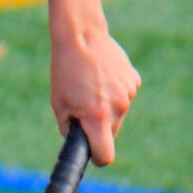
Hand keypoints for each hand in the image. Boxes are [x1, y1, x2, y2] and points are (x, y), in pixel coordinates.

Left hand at [51, 20, 140, 164]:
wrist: (81, 35)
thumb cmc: (65, 70)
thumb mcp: (59, 103)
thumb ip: (69, 127)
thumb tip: (77, 139)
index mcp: (98, 118)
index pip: (106, 155)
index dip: (98, 158)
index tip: (93, 155)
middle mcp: (118, 108)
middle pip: (112, 133)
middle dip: (100, 127)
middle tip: (84, 108)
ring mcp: (128, 93)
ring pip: (118, 112)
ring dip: (107, 106)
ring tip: (91, 85)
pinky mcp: (134, 80)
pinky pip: (125, 95)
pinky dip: (115, 91)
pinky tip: (103, 76)